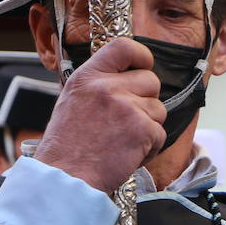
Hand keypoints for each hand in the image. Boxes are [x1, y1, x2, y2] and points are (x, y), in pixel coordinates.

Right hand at [33, 38, 166, 192]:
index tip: (143, 66)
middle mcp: (107, 87)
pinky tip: (127, 155)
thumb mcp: (73, 100)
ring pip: (159, 109)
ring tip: (122, 141)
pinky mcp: (142, 130)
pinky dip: (149, 148)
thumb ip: (100, 84)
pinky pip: (160, 134)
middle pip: (151, 81)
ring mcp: (127, 107)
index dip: (141, 56)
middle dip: (146, 101)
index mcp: (88, 76)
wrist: (64, 178)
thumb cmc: (67, 146)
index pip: (124, 46)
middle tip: (125, 121)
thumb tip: (129, 75)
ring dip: (148, 126)